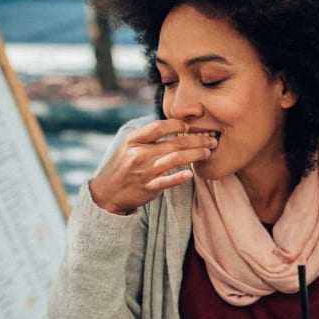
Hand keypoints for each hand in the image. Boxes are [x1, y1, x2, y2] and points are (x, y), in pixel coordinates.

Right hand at [89, 119, 216, 214]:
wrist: (107, 192)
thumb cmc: (123, 166)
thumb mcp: (129, 146)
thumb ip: (148, 137)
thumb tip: (175, 126)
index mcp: (133, 140)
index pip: (158, 127)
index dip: (176, 125)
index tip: (189, 127)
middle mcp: (138, 154)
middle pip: (173, 143)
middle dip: (196, 140)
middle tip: (211, 140)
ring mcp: (144, 171)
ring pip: (174, 159)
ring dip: (195, 155)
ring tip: (207, 153)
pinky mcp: (148, 187)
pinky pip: (166, 181)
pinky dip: (179, 177)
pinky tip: (191, 174)